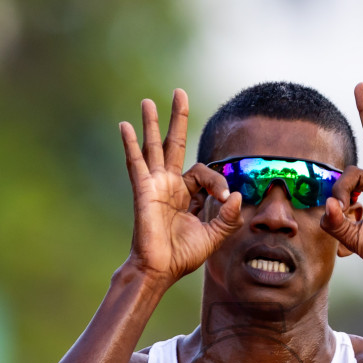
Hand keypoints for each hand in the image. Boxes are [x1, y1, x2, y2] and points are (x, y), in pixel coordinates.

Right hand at [119, 89, 242, 287]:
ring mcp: (154, 185)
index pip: (204, 173)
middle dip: (178, 119)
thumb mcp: (214, 236)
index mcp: (186, 194)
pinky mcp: (143, 190)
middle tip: (180, 92)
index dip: (218, 181)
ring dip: (151, 124)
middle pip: (174, 144)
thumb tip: (238, 195)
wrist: (160, 270)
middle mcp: (169, 185)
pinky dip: (130, 144)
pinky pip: (136, 163)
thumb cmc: (182, 256)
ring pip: (153, 147)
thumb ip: (228, 217)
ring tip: (148, 102)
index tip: (226, 198)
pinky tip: (124, 126)